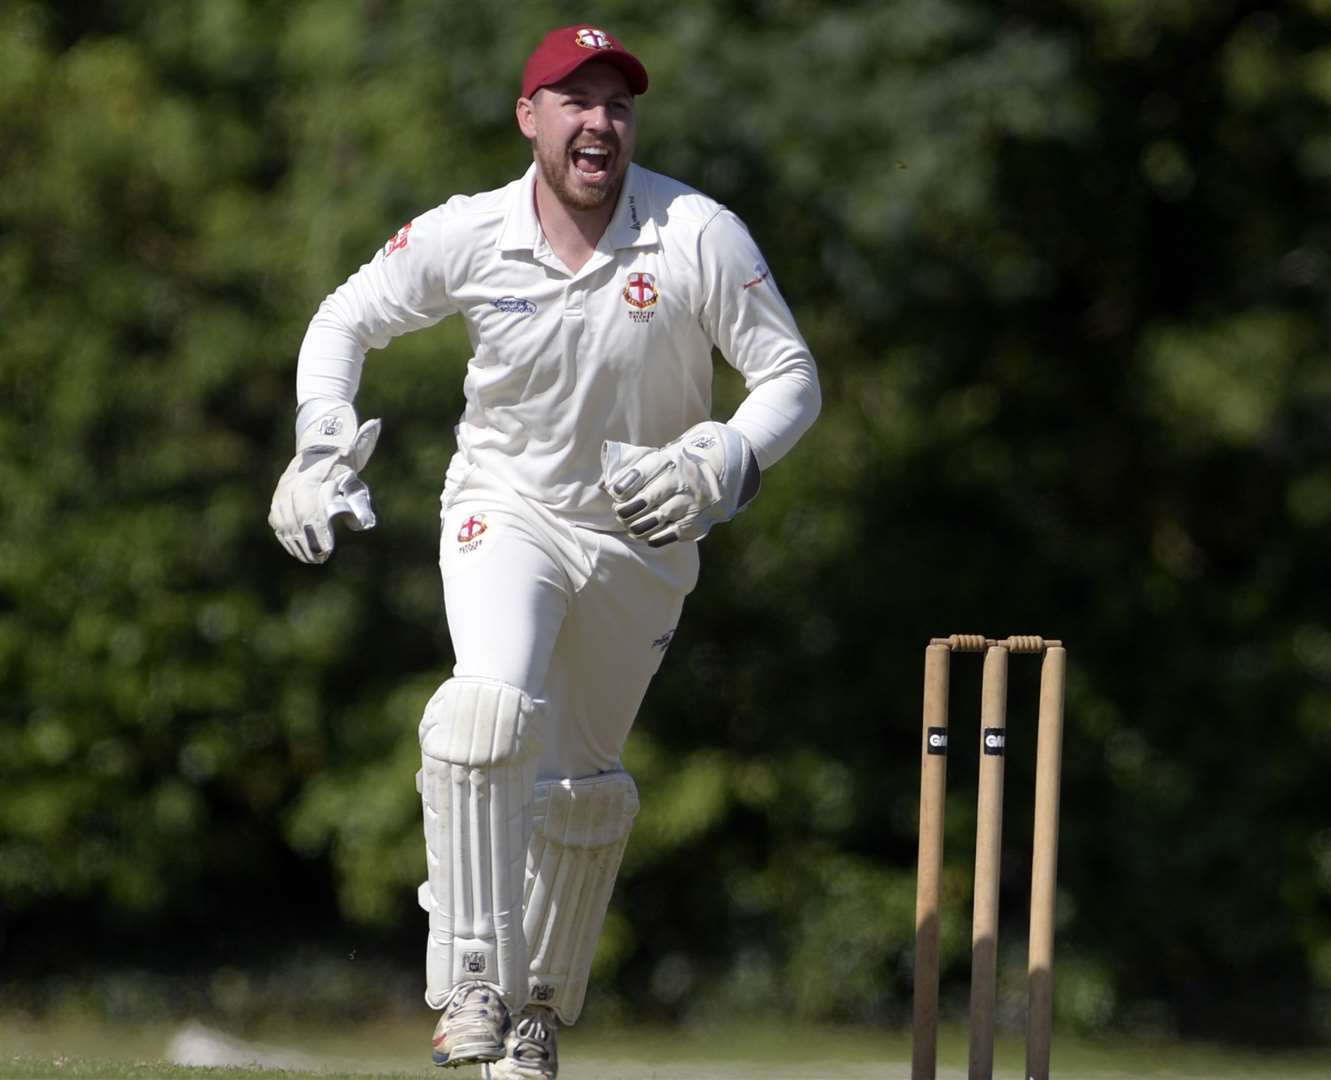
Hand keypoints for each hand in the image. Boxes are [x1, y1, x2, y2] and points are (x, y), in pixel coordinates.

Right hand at [269, 403, 381, 562]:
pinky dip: (286, 537)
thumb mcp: (355, 476)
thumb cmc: (344, 463)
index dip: (318, 532)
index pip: (311, 511)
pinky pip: (277, 521)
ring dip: (296, 544)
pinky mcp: (277, 497)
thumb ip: (359, 501)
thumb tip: (362, 523)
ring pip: (284, 522)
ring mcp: (282, 490)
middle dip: (308, 543)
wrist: (321, 444)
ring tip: (310, 558)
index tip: (328, 549)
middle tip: (320, 559)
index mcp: (313, 478)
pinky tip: (296, 550)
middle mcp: (293, 484)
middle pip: (296, 520)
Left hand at [600, 421, 759, 546]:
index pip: (643, 472)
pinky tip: (648, 537)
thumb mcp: (660, 460)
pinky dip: (657, 537)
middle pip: (648, 498)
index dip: (626, 485)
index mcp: (669, 462)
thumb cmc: (678, 468)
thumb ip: (635, 471)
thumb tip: (608, 487)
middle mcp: (681, 480)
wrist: (720, 471)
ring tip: (631, 528)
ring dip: (639, 526)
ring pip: (658, 518)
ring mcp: (691, 501)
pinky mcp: (698, 520)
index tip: (616, 494)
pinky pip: (673, 533)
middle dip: (628, 510)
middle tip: (621, 515)